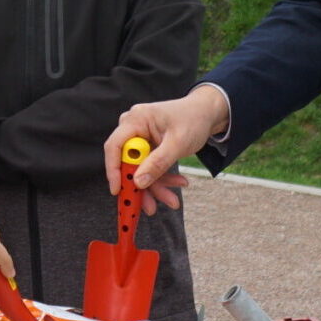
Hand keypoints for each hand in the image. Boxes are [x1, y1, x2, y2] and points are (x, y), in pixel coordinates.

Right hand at [106, 88, 223, 213]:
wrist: (206, 113)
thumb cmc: (193, 119)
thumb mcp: (178, 143)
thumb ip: (157, 163)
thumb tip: (138, 182)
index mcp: (136, 120)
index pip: (115, 146)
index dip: (113, 170)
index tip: (117, 191)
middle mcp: (134, 128)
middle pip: (127, 163)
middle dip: (141, 186)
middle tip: (151, 207)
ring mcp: (140, 138)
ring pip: (139, 169)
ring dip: (155, 187)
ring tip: (173, 200)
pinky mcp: (148, 147)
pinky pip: (149, 168)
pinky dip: (162, 179)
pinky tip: (178, 183)